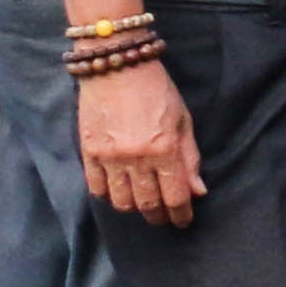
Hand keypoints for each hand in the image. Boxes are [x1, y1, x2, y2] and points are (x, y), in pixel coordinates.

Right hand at [76, 58, 200, 227]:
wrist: (117, 65)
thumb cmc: (157, 90)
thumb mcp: (183, 120)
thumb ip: (190, 158)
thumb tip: (197, 191)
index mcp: (164, 149)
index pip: (175, 197)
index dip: (181, 215)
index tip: (183, 221)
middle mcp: (136, 158)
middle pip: (147, 204)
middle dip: (158, 216)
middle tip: (163, 218)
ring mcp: (109, 157)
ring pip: (120, 202)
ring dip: (133, 208)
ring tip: (141, 204)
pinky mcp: (88, 152)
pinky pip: (96, 188)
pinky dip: (108, 196)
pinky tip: (117, 192)